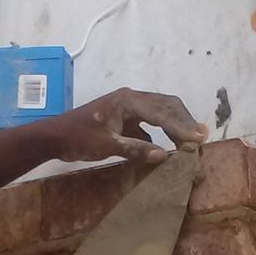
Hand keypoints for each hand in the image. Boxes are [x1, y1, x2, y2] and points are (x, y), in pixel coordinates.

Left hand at [48, 88, 207, 165]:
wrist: (54, 136)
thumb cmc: (78, 138)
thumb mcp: (107, 146)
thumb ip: (135, 149)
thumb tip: (164, 155)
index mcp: (128, 100)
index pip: (162, 112)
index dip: (181, 126)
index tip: (197, 139)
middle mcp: (132, 99)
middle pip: (167, 106)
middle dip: (184, 121)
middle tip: (201, 139)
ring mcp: (129, 108)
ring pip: (160, 113)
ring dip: (175, 126)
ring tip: (190, 142)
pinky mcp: (125, 119)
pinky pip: (150, 123)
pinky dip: (162, 133)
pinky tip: (169, 146)